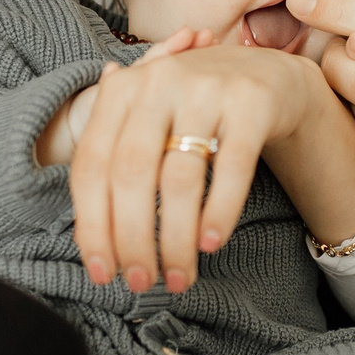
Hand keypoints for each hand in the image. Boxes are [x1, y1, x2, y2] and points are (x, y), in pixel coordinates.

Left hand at [67, 38, 325, 295]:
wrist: (265, 72)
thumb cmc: (193, 111)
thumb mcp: (147, 123)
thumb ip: (114, 167)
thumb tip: (90, 243)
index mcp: (122, 91)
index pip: (92, 166)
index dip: (92, 226)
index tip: (101, 273)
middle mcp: (158, 83)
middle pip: (131, 174)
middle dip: (132, 240)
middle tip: (141, 282)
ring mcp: (206, 91)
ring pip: (180, 179)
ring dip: (176, 240)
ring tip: (179, 277)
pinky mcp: (251, 104)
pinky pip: (232, 168)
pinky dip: (219, 212)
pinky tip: (211, 243)